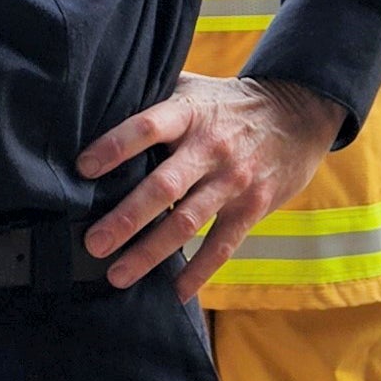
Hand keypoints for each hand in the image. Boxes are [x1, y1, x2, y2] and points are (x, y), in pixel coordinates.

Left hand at [76, 73, 344, 298]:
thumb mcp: (192, 88)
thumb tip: (96, 106)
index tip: (83, 168)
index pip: (147, 127)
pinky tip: (175, 292)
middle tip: (93, 243)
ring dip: (151, 252)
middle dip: (126, 218)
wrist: (297, 115)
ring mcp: (233, 181)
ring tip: (117, 275)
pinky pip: (221, 246)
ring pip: (187, 223)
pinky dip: (198, 272)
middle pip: (163, 186)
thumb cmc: (226, 102)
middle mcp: (210, 148)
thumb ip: (153, 98)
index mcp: (189, 114)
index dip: (115, 146)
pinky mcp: (251, 208)